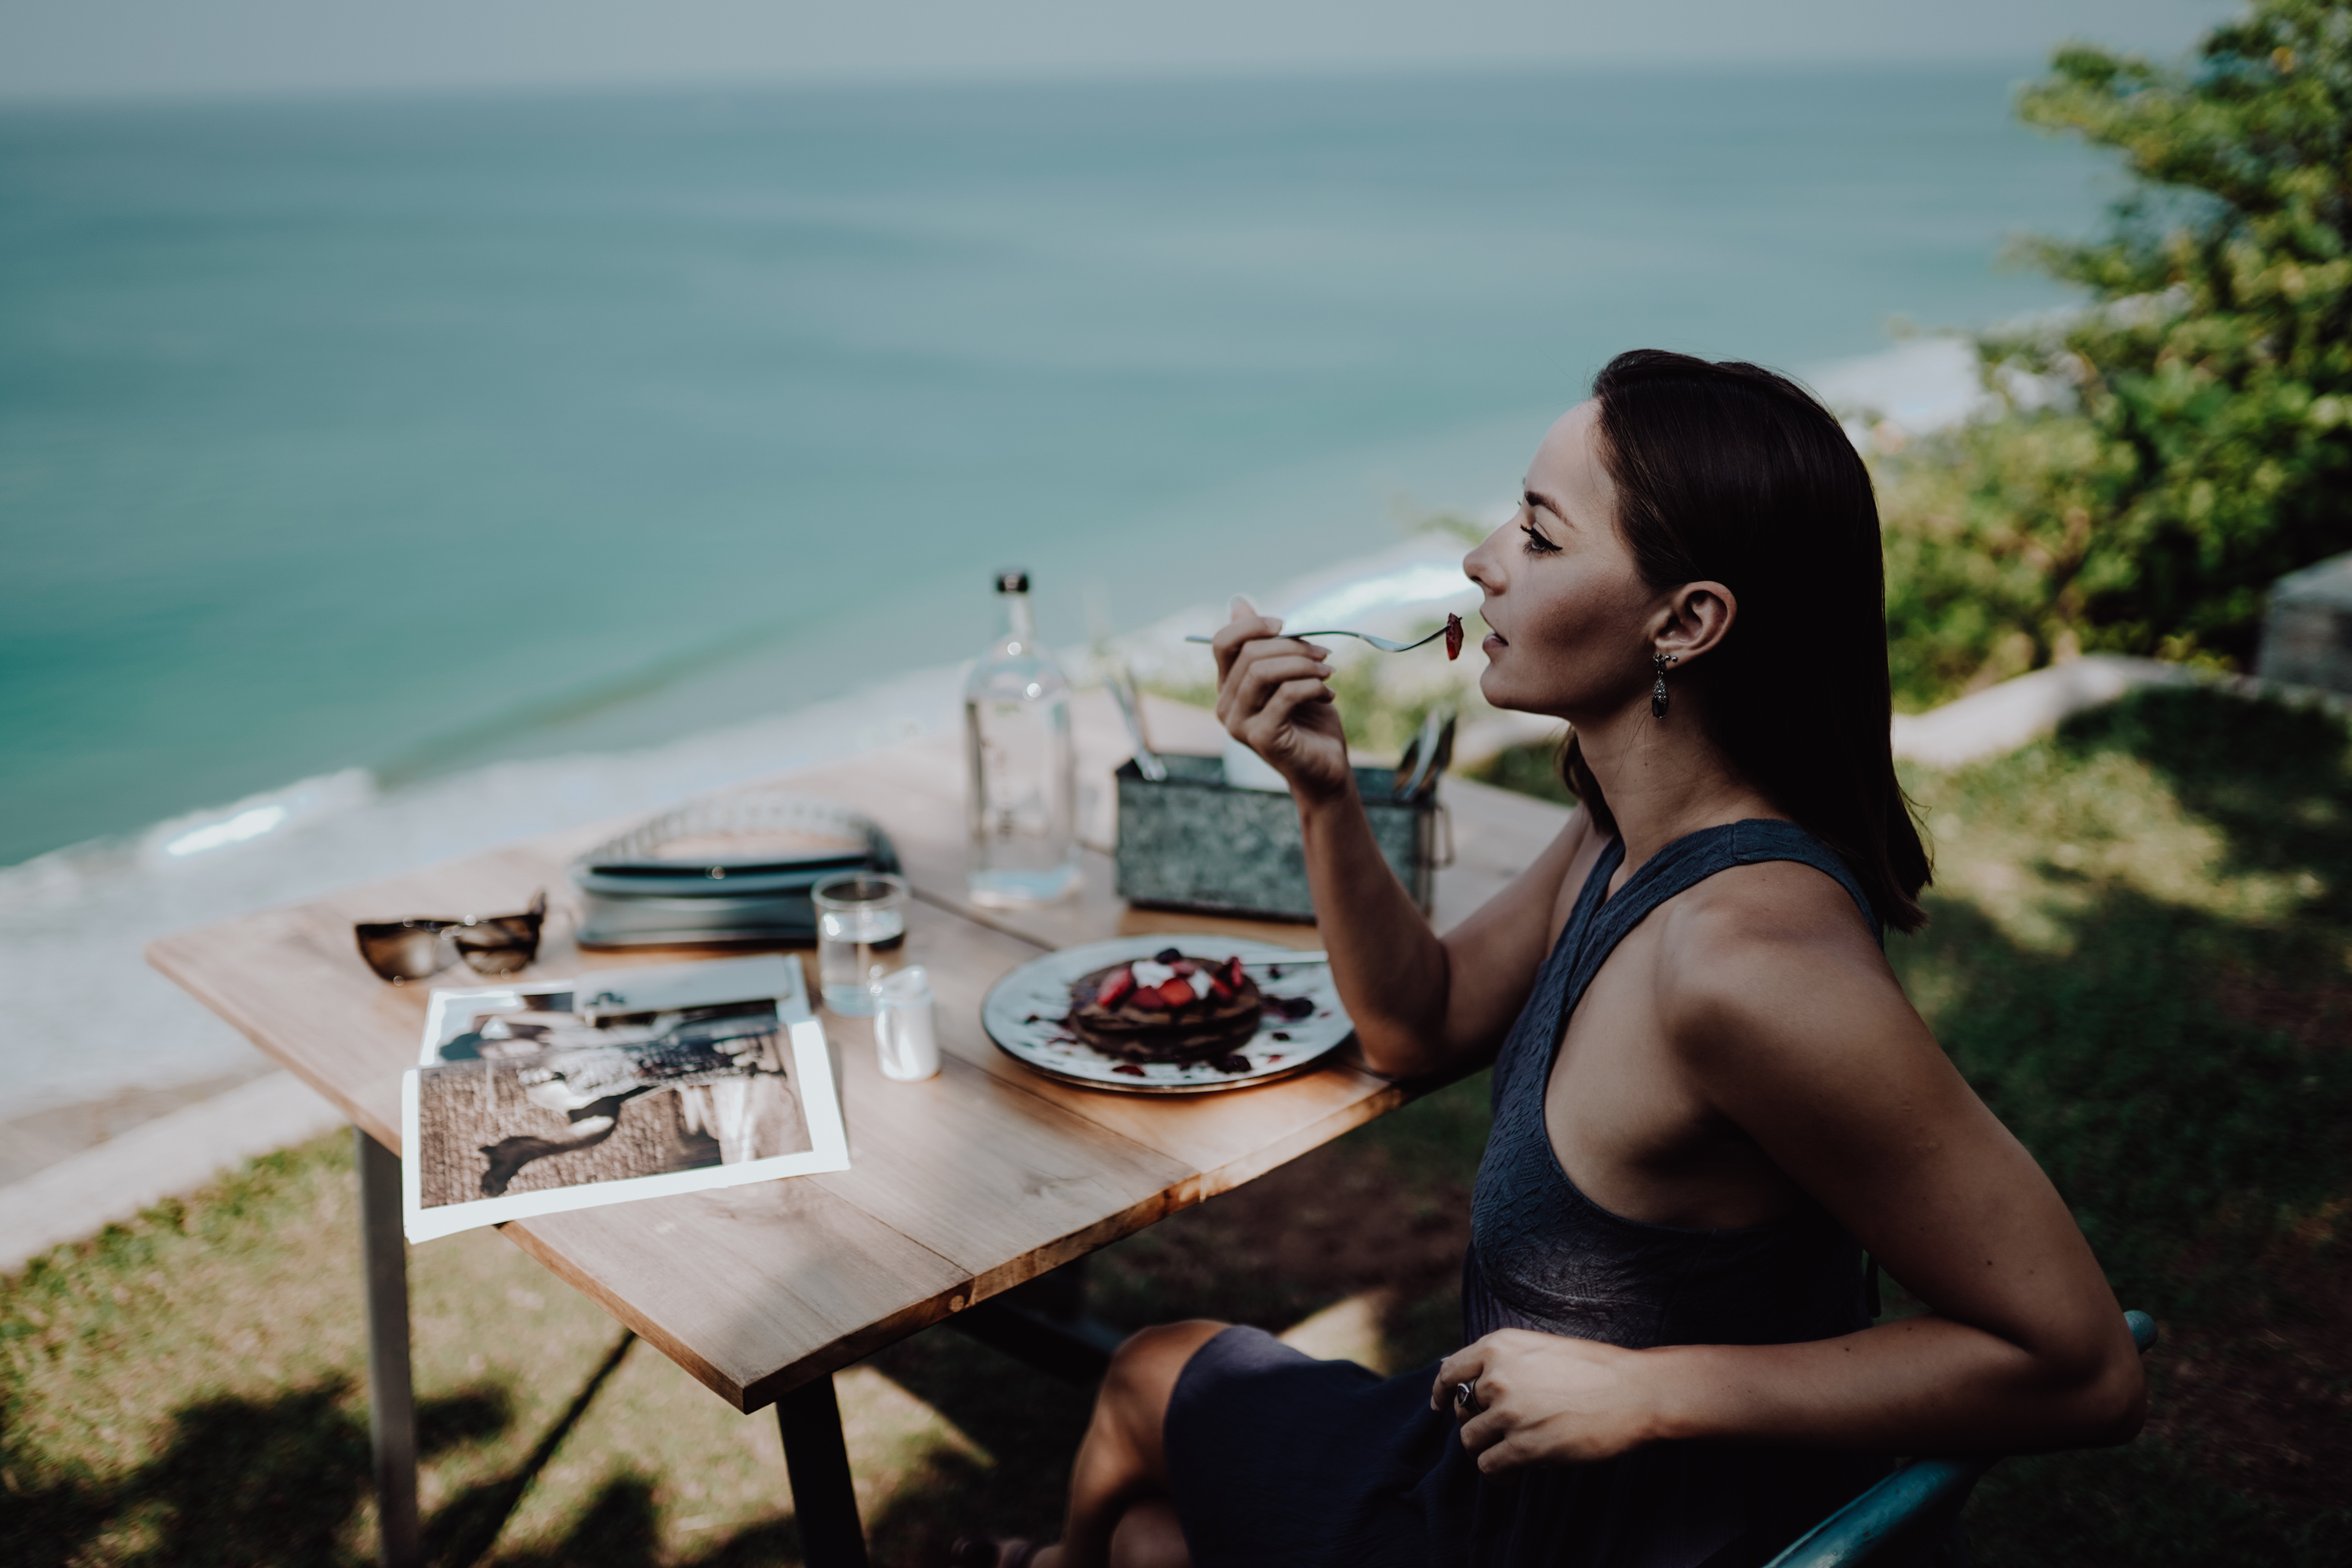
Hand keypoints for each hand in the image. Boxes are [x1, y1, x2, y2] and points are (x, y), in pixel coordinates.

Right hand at [1210, 596, 1351, 800]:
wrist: (1325, 769)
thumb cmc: (1309, 720)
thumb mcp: (1290, 673)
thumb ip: (1269, 644)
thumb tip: (1238, 603)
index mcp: (1228, 686)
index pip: (1222, 642)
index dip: (1252, 624)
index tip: (1286, 624)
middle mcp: (1226, 705)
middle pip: (1250, 654)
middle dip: (1293, 646)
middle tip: (1323, 653)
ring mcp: (1239, 724)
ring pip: (1264, 672)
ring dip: (1304, 664)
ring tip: (1328, 671)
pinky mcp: (1261, 738)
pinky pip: (1285, 695)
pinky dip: (1313, 687)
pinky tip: (1329, 695)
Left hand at [1431, 1330, 1661, 1471]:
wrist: (1635, 1391)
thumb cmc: (1595, 1369)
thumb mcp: (1541, 1348)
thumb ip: (1503, 1360)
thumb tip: (1461, 1375)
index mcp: (1499, 1346)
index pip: (1450, 1371)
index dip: (1441, 1392)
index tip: (1440, 1406)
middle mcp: (1497, 1375)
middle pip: (1461, 1411)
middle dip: (1476, 1424)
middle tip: (1500, 1434)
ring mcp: (1509, 1411)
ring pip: (1471, 1441)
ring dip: (1486, 1451)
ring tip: (1508, 1456)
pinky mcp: (1525, 1446)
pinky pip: (1489, 1466)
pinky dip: (1496, 1474)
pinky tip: (1512, 1475)